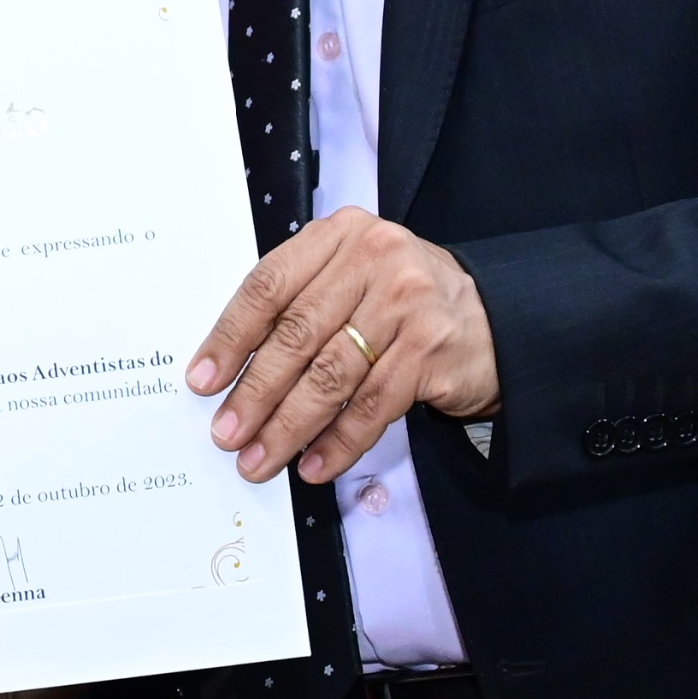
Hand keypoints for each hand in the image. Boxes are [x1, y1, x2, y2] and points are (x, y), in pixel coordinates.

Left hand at [193, 206, 497, 484]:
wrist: (494, 319)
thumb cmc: (402, 300)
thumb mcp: (351, 276)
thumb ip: (299, 302)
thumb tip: (232, 368)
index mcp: (340, 235)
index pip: (269, 286)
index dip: (230, 337)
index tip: (204, 379)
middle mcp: (374, 260)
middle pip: (296, 335)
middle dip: (255, 393)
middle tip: (227, 433)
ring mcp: (408, 303)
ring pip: (331, 375)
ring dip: (289, 426)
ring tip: (261, 458)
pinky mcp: (432, 350)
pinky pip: (373, 406)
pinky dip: (339, 441)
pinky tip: (315, 464)